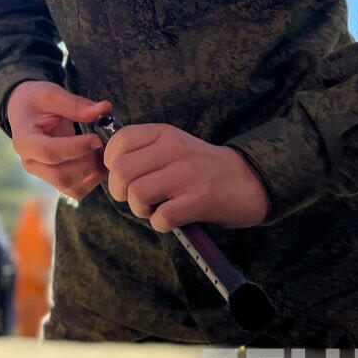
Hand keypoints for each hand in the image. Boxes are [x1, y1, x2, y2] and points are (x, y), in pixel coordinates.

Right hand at [5, 81, 111, 198]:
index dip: (76, 148)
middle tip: (103, 143)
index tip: (97, 138)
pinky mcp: (54, 178)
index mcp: (24, 141)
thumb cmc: (36, 101)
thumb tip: (104, 109)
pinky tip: (98, 160)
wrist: (25, 110)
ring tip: (102, 151)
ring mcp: (42, 173)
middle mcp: (30, 162)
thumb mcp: (52, 94)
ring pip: (70, 186)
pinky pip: (76, 190)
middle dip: (87, 162)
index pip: (49, 152)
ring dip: (92, 172)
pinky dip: (92, 179)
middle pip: (61, 175)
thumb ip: (76, 104)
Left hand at [103, 124, 268, 231]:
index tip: (123, 175)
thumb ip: (143, 151)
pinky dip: (160, 224)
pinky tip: (171, 219)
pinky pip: (161, 217)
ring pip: (137, 194)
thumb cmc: (202, 167)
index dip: (111, 162)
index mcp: (164, 133)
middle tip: (134, 198)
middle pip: (121, 171)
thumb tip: (109, 168)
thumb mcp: (173, 145)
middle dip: (119, 191)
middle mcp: (174, 149)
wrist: (249, 180)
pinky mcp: (199, 200)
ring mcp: (187, 174)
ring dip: (140, 209)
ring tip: (154, 209)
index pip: (119, 141)